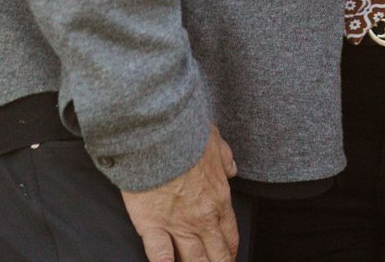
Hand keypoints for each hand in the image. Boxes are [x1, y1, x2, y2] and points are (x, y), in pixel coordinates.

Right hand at [120, 127, 238, 261]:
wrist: (159, 136)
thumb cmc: (186, 136)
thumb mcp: (216, 142)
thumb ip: (225, 159)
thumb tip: (231, 168)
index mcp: (219, 199)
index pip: (230, 235)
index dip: (230, 251)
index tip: (228, 258)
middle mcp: (203, 218)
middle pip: (216, 255)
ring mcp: (178, 225)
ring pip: (193, 261)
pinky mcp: (153, 226)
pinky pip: (161, 256)